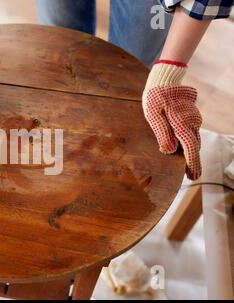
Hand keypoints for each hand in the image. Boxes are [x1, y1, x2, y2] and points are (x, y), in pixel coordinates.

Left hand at [142, 61, 201, 179]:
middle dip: (194, 162)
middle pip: (195, 147)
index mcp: (182, 124)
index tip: (193, 176)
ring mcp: (193, 118)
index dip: (191, 164)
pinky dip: (190, 143)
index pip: (190, 149)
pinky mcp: (191, 115)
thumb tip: (169, 151)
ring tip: (190, 167)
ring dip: (192, 153)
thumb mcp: (153, 114)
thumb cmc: (155, 96)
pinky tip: (185, 150)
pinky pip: (192, 132)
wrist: (165, 78)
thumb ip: (162, 132)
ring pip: (194, 139)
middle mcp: (192, 122)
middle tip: (193, 177)